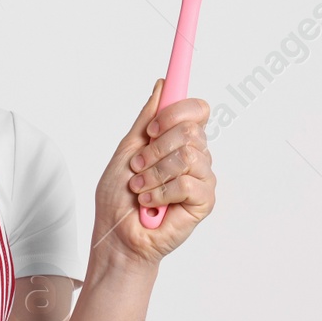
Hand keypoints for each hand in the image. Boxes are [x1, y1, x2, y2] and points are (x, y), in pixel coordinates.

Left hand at [92, 78, 215, 266]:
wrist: (117, 235)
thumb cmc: (119, 198)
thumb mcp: (127, 150)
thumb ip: (146, 119)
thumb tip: (162, 85)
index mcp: (177, 140)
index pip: (196, 110)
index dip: (176, 111)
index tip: (152, 128)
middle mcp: (194, 155)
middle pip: (190, 130)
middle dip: (155, 150)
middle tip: (138, 167)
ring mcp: (201, 177)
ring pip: (188, 155)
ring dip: (154, 174)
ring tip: (142, 189)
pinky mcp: (204, 201)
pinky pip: (188, 183)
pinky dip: (161, 193)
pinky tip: (151, 204)